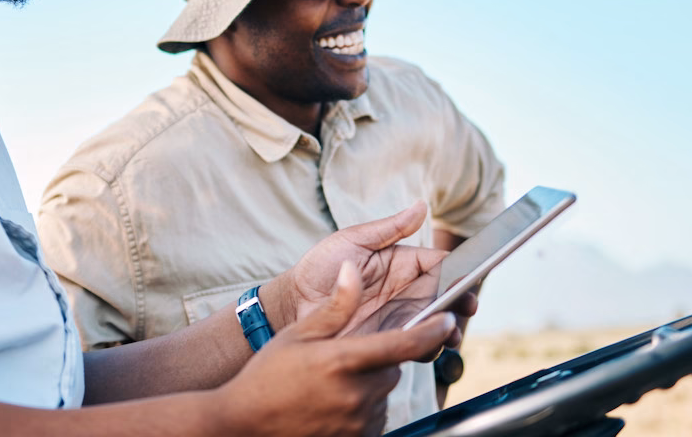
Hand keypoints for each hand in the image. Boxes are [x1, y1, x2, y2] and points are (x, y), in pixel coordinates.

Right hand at [215, 263, 458, 436]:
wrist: (243, 425)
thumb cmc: (266, 376)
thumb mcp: (298, 335)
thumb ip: (335, 306)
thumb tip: (353, 270)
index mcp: (345, 361)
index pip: (406, 343)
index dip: (434, 331)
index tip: (449, 320)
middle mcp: (357, 394)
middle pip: (393, 368)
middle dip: (379, 359)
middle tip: (345, 358)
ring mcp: (358, 422)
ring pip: (384, 394)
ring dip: (369, 386)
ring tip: (330, 386)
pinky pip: (375, 418)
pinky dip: (362, 409)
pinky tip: (332, 404)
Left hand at [261, 201, 474, 346]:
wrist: (292, 304)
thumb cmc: (319, 267)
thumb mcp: (353, 241)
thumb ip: (389, 229)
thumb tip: (422, 206)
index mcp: (401, 263)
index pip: (439, 264)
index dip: (459, 269)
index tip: (471, 276)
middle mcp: (405, 291)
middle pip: (444, 296)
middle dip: (461, 302)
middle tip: (468, 306)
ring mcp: (397, 317)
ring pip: (434, 323)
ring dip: (447, 328)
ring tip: (450, 332)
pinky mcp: (386, 341)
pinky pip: (413, 345)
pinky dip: (426, 347)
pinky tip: (428, 345)